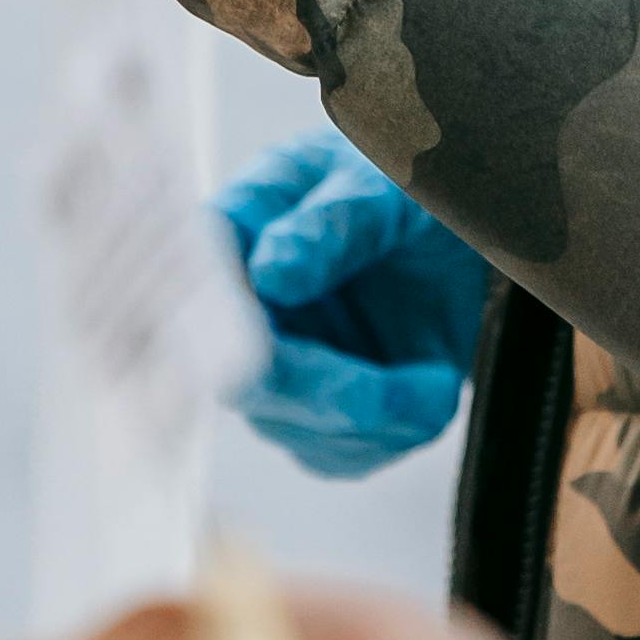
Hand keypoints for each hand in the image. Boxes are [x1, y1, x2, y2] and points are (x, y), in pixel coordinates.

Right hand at [220, 136, 488, 476]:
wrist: (439, 227)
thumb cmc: (393, 185)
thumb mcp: (379, 183)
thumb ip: (332, 221)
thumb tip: (270, 274)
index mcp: (227, 235)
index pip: (200, 297)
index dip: (230, 336)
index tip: (277, 358)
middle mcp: (231, 314)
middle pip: (247, 383)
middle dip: (340, 393)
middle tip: (432, 387)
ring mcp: (265, 372)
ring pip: (300, 430)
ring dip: (384, 416)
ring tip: (439, 376)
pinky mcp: (306, 417)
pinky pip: (339, 456)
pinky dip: (394, 433)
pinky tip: (428, 390)